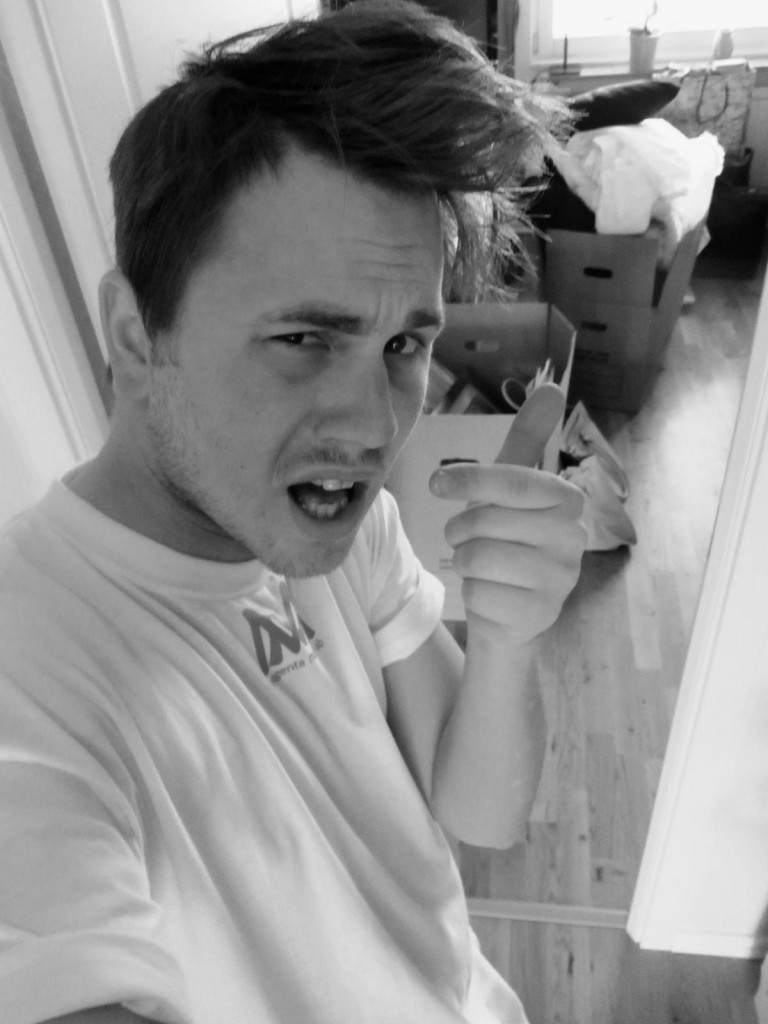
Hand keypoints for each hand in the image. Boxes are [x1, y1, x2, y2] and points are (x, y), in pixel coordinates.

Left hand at [428, 384, 586, 643]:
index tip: (436, 485)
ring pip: (477, 558)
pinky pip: (478, 594)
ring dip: (463, 561)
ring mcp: (561, 581)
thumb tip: (553, 386)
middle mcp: (574, 539)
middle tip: (464, 538)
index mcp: (568, 501)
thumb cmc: (508, 539)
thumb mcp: (511, 489)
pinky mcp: (540, 616)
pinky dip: (471, 594)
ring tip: (477, 564)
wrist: (511, 612)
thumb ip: (528, 440)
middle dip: (460, 530)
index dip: (469, 480)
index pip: (513, 481)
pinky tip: (489, 594)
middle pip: (486, 521)